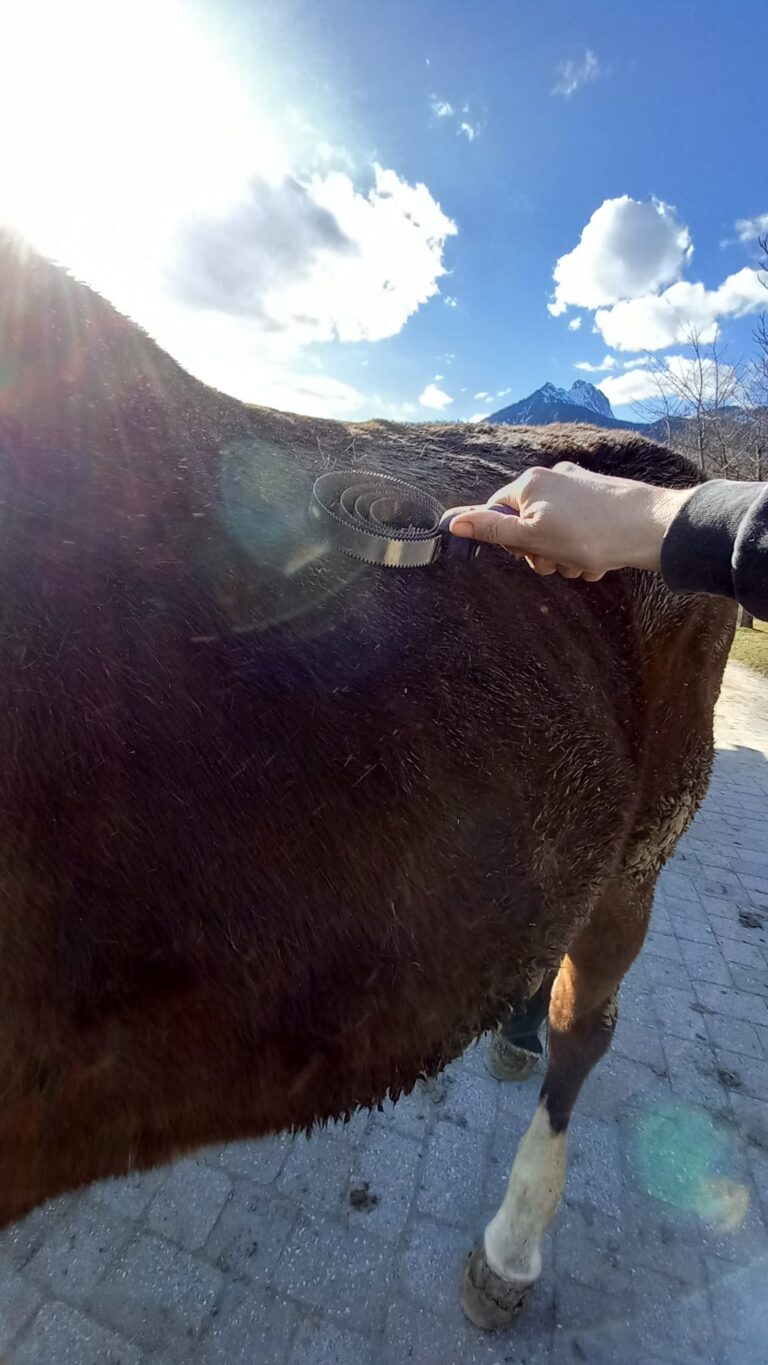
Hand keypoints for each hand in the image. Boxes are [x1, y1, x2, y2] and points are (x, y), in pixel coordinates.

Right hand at [445, 462, 696, 579]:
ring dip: (564, 557)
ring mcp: (578, 490)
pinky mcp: (599, 503)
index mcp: (531, 483)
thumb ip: (492, 530)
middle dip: (541, 552)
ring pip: (554, 536)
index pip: (497, 512)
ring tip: (584, 561)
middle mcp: (553, 480)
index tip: (526, 551)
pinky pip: (578, 534)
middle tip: (558, 560)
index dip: (509, 539)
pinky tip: (599, 558)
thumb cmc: (592, 532)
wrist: (654, 528)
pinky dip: (584, 551)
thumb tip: (452, 522)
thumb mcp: (534, 537)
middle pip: (527, 527)